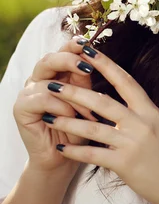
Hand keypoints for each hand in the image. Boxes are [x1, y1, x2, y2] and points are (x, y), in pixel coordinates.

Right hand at [13, 36, 98, 176]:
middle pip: (49, 59)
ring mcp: (28, 92)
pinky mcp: (21, 108)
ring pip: (49, 82)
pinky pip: (42, 99)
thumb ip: (85, 80)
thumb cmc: (79, 128)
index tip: (89, 45)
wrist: (64, 158)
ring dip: (72, 96)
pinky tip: (71, 116)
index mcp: (56, 73)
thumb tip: (93, 56)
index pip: (62, 51)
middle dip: (69, 59)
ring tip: (88, 112)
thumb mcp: (86, 100)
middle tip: (87, 67)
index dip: (74, 45)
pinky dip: (60, 107)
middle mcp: (39, 79)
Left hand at [42, 44, 158, 203]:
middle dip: (75, 92)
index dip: (105, 64)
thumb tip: (115, 95)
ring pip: (93, 127)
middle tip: (53, 85)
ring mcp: (133, 143)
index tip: (87, 50)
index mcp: (149, 110)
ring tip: (47, 116)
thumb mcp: (156, 126)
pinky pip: (93, 154)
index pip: (124, 80)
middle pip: (103, 102)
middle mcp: (142, 122)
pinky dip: (75, 151)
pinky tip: (60, 148)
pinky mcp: (125, 164)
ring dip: (67, 121)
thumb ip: (137, 111)